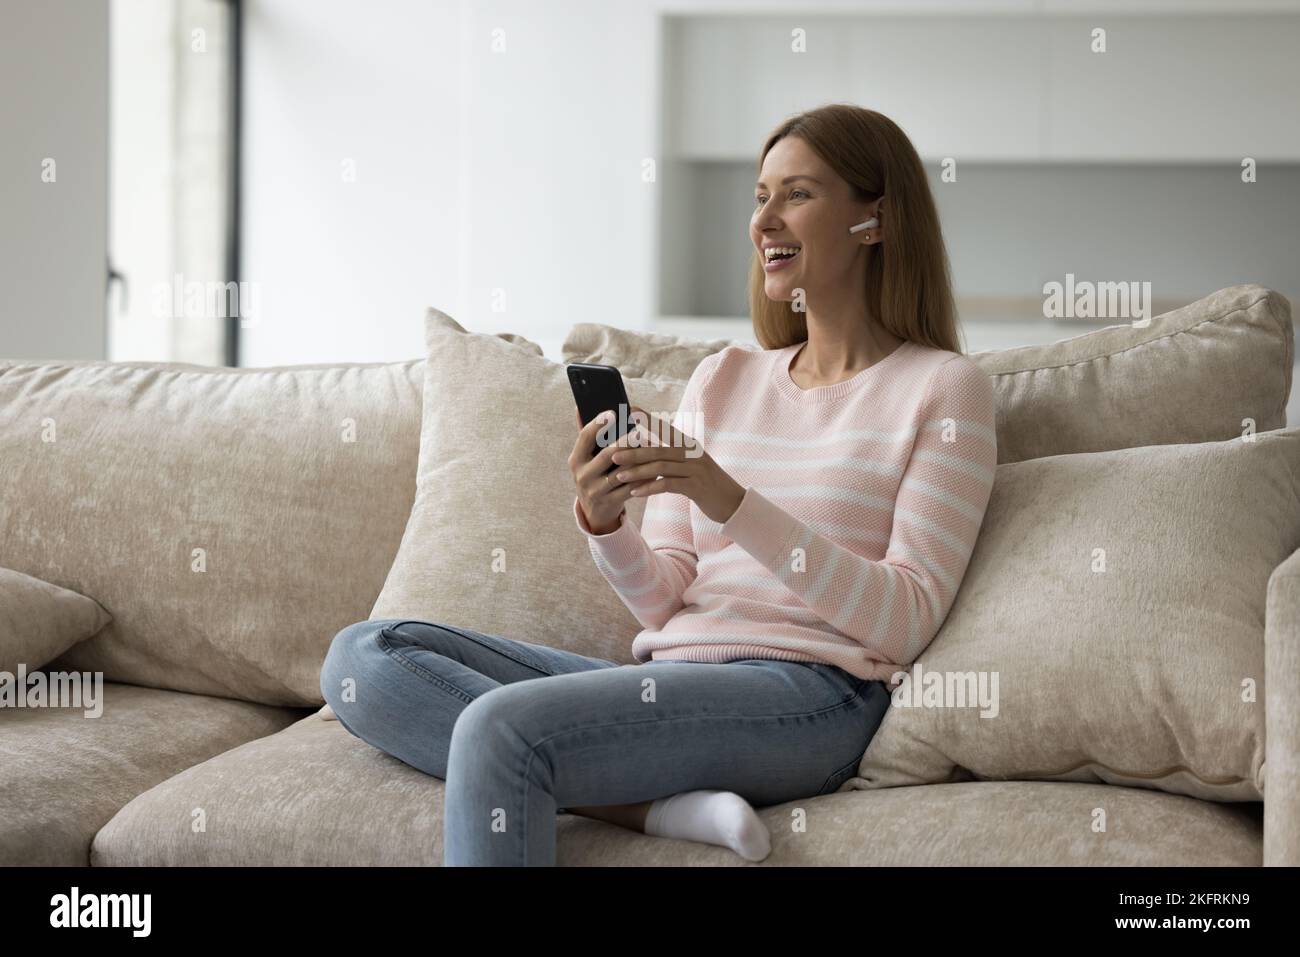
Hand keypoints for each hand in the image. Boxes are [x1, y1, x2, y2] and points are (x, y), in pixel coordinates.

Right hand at [569, 405, 649, 533]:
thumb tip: (579, 406)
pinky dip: (643, 478)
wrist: (593, 510)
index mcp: (576, 459)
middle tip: (640, 431)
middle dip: (625, 442)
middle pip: (607, 455)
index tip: (613, 412)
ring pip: (622, 473)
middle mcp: (582, 475)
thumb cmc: (593, 474)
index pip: (585, 437)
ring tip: (653, 447)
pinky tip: (655, 469)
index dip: (598, 424)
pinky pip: (630, 489)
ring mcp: (595, 491)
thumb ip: (586, 434)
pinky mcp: (609, 502)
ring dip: (639, 460)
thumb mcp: (585, 458)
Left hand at [601, 404, 745, 525]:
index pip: (665, 428)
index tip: (628, 410)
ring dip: (637, 472)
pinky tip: (635, 492)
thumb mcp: (690, 466)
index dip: (647, 419)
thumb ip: (671, 458)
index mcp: (689, 444)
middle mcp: (693, 453)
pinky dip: (650, 488)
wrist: (732, 502)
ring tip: (619, 476)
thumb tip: (645, 453)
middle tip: (612, 454)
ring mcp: (696, 469)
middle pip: (658, 449)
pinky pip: (668, 485)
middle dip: (633, 452)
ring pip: (660, 467)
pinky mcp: (696, 487)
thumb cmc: (706, 483)